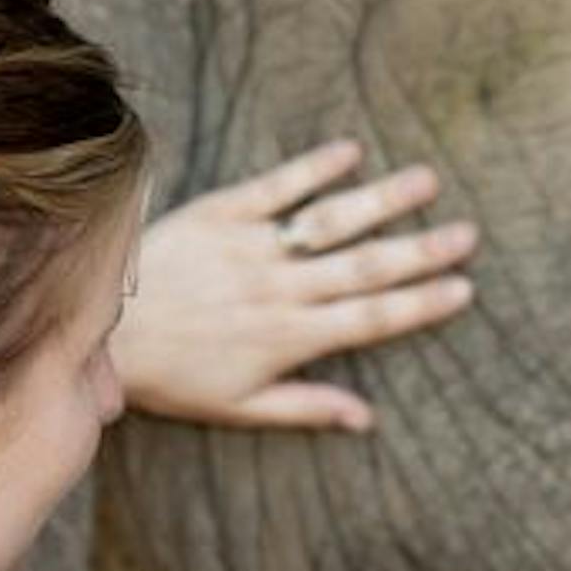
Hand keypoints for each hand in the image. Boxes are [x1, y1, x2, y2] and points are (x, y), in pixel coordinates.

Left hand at [111, 140, 476, 430]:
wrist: (101, 334)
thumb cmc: (173, 377)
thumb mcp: (239, 408)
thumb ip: (306, 408)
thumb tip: (367, 420)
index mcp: (289, 339)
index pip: (371, 318)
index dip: (421, 304)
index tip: (465, 288)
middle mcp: (279, 291)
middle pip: (365, 267)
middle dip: (422, 250)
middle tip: (469, 233)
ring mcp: (251, 248)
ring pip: (330, 222)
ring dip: (383, 201)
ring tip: (427, 181)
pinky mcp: (220, 214)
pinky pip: (276, 187)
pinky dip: (314, 168)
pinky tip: (351, 151)